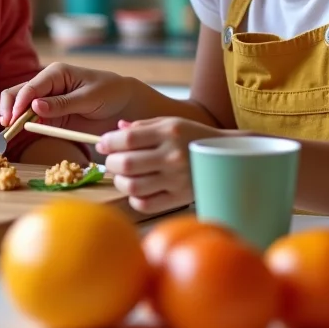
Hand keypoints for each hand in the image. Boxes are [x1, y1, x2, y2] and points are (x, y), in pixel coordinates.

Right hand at [0, 62, 135, 136]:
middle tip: (6, 128)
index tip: (13, 120)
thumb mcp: (89, 98)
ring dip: (11, 119)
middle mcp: (47, 84)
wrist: (123, 104)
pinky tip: (15, 136)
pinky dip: (21, 127)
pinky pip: (30, 119)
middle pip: (18, 93)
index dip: (19, 103)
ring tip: (6, 135)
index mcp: (56, 73)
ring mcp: (46, 100)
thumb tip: (35, 106)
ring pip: (19, 106)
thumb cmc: (110, 93)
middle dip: (8, 109)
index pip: (31, 87)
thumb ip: (63, 103)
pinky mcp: (49, 115)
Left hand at [98, 117, 225, 213]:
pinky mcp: (179, 198)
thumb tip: (116, 130)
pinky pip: (145, 204)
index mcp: (170, 132)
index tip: (102, 144)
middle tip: (112, 161)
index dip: (109, 142)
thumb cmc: (193, 137)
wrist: (226, 158)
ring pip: (132, 186)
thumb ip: (142, 126)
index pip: (128, 138)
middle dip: (111, 162)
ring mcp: (176, 179)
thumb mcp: (171, 123)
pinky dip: (134, 198)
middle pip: (126, 163)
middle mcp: (172, 155)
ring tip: (123, 176)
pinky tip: (137, 189)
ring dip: (120, 181)